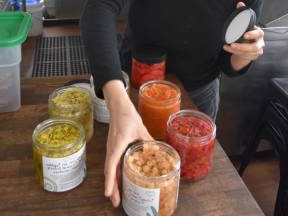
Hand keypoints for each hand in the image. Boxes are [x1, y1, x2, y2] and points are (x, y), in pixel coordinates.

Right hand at [103, 80, 151, 206]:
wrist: (118, 106)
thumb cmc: (127, 115)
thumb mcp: (140, 128)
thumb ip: (148, 140)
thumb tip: (158, 151)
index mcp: (117, 145)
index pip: (112, 166)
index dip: (110, 181)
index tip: (108, 194)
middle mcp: (111, 148)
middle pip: (109, 171)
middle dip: (111, 188)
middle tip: (115, 202)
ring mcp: (111, 148)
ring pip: (109, 168)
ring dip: (112, 182)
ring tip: (116, 196)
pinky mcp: (112, 146)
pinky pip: (111, 163)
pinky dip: (113, 174)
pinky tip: (119, 180)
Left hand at [223, 2, 264, 65]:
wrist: (247, 44)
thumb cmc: (245, 32)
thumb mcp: (244, 24)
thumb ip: (242, 13)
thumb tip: (240, 3)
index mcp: (259, 33)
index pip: (259, 33)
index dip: (252, 34)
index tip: (244, 35)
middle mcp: (260, 43)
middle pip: (254, 47)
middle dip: (243, 46)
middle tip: (232, 44)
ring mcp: (257, 51)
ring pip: (248, 53)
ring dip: (236, 50)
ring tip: (227, 46)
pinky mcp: (252, 56)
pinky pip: (243, 56)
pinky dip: (234, 53)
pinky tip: (227, 48)